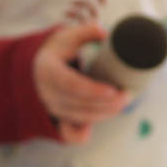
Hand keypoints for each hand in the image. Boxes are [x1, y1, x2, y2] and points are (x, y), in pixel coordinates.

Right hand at [33, 24, 130, 143]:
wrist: (40, 68)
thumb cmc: (59, 51)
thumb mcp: (68, 36)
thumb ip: (86, 32)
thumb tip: (104, 33)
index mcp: (48, 71)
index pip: (70, 85)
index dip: (92, 90)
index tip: (113, 90)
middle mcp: (47, 93)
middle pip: (78, 105)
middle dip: (106, 104)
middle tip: (126, 94)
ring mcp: (52, 109)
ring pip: (80, 118)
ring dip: (104, 113)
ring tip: (123, 102)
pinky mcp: (58, 120)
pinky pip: (70, 134)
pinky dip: (85, 133)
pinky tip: (102, 120)